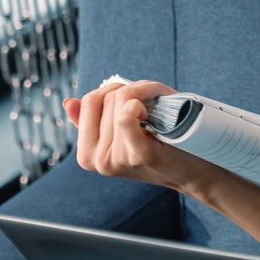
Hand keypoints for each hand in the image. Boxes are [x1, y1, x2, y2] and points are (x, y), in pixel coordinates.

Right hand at [64, 79, 224, 195]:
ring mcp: (116, 159)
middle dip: (129, 91)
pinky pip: (125, 117)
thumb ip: (93, 121)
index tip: (133, 98)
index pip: (88, 102)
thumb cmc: (159, 146)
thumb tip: (68, 103)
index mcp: (87, 155)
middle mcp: (97, 161)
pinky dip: (136, 103)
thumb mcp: (120, 134)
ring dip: (142, 94)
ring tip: (157, 109)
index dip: (112, 90)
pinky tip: (147, 109)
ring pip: (119, 102)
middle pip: (104, 99)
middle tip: (150, 102)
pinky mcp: (138, 154)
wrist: (192, 170)